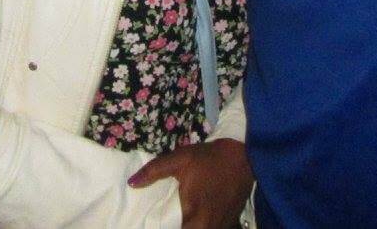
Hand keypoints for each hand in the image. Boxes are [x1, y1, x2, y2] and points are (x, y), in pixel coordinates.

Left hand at [128, 139, 252, 228]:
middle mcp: (209, 225)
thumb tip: (131, 183)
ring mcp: (221, 226)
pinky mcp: (229, 223)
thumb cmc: (210, 157)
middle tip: (166, 221)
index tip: (153, 223)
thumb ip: (154, 171)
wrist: (244, 155)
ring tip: (177, 220)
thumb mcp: (180, 158)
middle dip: (177, 228)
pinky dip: (200, 226)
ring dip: (189, 227)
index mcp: (194, 213)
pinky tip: (194, 219)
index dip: (163, 228)